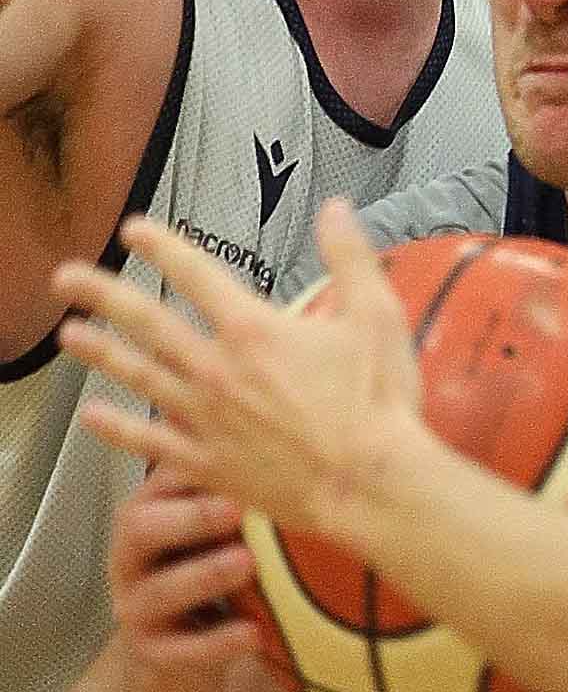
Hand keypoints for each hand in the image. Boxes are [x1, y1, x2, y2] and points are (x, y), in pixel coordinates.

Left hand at [54, 200, 423, 531]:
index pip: (196, 275)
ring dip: (100, 354)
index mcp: (253, 329)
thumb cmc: (378, 401)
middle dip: (103, 294)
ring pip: (140, 377)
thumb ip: (350, 256)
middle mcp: (217, 369)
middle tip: (65, 277)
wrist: (369, 485)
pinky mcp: (208, 463)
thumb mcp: (376, 315)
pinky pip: (151, 443)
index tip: (132, 231)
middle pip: (148, 322)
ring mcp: (206, 419)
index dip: (161, 247)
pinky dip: (119, 430)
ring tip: (67, 336)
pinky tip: (92, 418)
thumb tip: (333, 206)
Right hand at [109, 465, 259, 669]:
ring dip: (206, 574)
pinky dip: (219, 642)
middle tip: (236, 508)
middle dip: (191, 517)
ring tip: (248, 562)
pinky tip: (254, 633)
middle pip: (143, 528)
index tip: (239, 456)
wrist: (177, 645)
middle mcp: (130, 556)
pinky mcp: (151, 651)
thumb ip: (226, 484)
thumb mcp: (206, 521)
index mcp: (145, 512)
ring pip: (162, 590)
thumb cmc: (200, 564)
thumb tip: (276, 436)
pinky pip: (182, 649)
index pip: (160, 481)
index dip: (193, 469)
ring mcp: (136, 605)